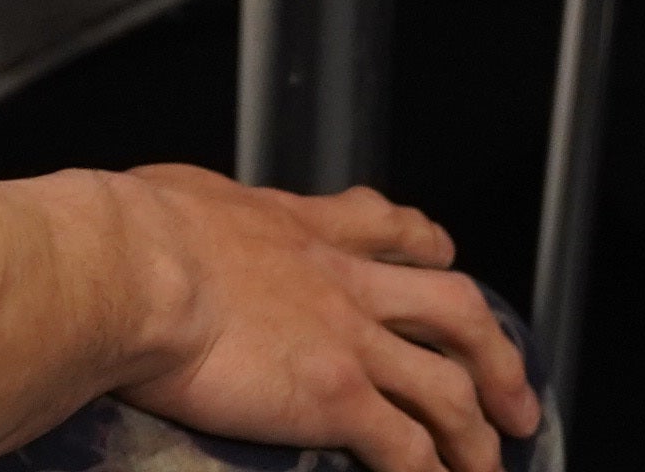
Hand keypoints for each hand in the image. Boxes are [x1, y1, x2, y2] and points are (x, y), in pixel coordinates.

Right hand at [111, 170, 538, 471]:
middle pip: (453, 309)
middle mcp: (340, 281)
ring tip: (493, 467)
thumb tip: (169, 230)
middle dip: (495, 355)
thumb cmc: (130, 235)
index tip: (444, 253)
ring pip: (446, 387)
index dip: (424, 243)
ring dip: (478, 433)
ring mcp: (346, 340)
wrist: (130, 271)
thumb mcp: (174, 200)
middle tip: (514, 396)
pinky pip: (406, 448)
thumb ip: (195, 220)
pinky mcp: (334, 397)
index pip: (382, 225)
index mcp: (297, 228)